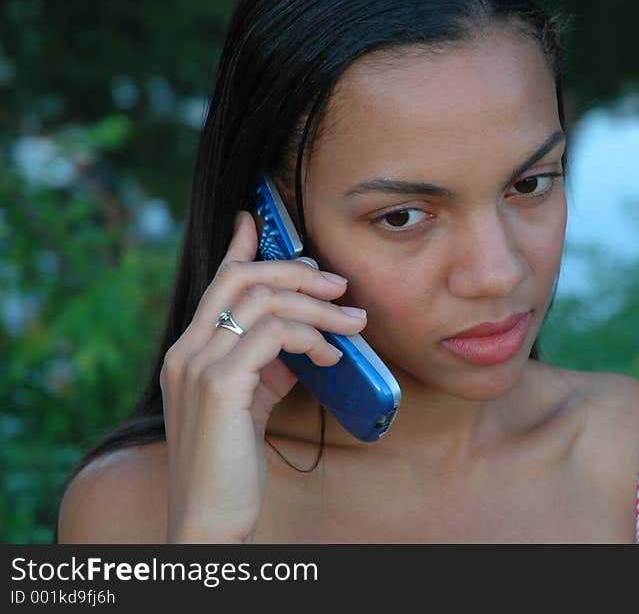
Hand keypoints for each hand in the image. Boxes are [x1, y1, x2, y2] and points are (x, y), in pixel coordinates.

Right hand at [159, 210, 367, 541]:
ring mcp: (198, 366)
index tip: (257, 220)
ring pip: (264, 302)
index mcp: (188, 353)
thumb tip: (297, 342)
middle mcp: (186, 352)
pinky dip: (310, 337)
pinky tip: (331, 355)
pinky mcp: (221, 385)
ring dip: (318, 308)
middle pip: (241, 279)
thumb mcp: (246, 405)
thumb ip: (261, 368)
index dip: (239, 248)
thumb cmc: (230, 464)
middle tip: (339, 286)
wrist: (208, 517)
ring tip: (353, 325)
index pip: (216, 284)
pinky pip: (273, 335)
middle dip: (296, 272)